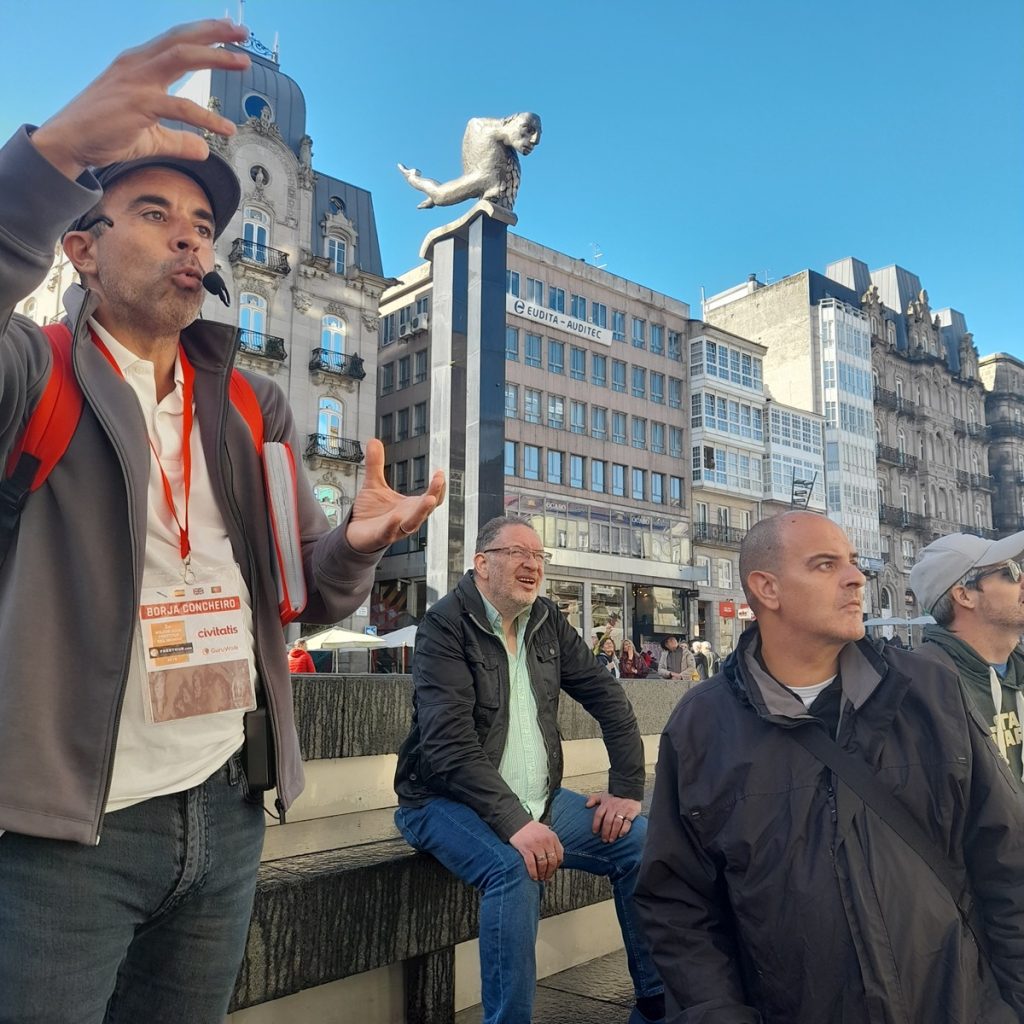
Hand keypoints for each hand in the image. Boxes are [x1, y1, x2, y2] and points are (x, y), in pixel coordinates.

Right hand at [31, 20, 250, 179]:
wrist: (69, 142)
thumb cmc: (105, 134)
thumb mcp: (151, 137)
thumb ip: (179, 141)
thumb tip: (204, 150)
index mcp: (139, 64)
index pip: (176, 40)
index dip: (203, 33)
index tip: (230, 32)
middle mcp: (137, 64)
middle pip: (181, 38)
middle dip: (214, 32)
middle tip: (244, 33)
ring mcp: (136, 81)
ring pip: (180, 57)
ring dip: (215, 57)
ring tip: (244, 62)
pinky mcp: (137, 104)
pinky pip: (178, 107)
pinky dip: (205, 117)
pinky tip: (226, 128)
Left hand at [345, 439, 444, 552]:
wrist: (354, 534)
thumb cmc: (370, 513)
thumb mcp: (373, 484)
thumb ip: (375, 464)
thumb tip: (374, 441)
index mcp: (410, 507)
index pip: (431, 497)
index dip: (438, 486)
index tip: (440, 472)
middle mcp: (407, 519)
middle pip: (426, 509)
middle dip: (435, 494)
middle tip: (439, 481)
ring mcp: (396, 529)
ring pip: (413, 523)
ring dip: (422, 511)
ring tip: (429, 499)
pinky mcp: (380, 537)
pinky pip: (389, 533)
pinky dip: (394, 526)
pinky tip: (397, 517)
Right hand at [509, 820, 563, 881]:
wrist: (516, 823)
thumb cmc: (532, 829)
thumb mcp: (546, 832)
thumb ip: (552, 843)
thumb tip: (556, 860)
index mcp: (552, 837)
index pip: (559, 855)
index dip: (557, 866)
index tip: (553, 871)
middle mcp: (546, 840)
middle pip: (552, 861)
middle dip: (550, 872)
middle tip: (547, 877)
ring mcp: (536, 844)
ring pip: (543, 864)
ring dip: (542, 874)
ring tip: (540, 878)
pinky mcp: (526, 848)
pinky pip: (531, 864)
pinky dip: (533, 872)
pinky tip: (533, 877)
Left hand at [586, 792, 641, 843]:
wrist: (630, 790)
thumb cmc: (615, 795)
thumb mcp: (603, 795)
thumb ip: (594, 799)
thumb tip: (586, 805)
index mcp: (606, 804)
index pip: (599, 815)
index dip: (596, 824)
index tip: (595, 832)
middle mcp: (613, 807)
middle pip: (607, 821)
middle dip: (605, 832)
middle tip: (604, 840)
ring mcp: (622, 810)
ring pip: (616, 823)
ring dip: (613, 832)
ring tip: (611, 840)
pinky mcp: (631, 812)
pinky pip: (627, 822)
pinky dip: (624, 830)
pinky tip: (621, 835)